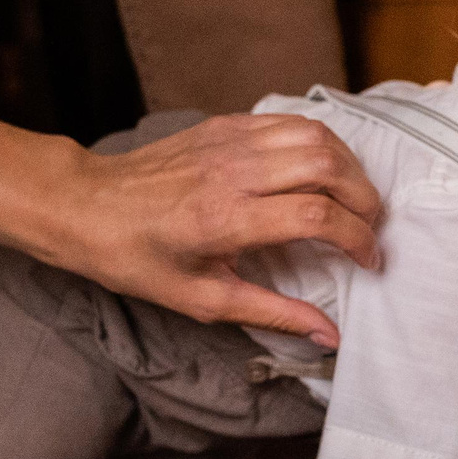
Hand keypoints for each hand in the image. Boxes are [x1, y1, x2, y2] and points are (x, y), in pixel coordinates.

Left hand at [49, 114, 382, 347]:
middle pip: (327, 167)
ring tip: (354, 200)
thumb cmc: (138, 259)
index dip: (357, 239)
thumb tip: (328, 336)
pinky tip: (323, 170)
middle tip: (371, 230)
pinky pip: (291, 122)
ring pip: (316, 136)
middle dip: (365, 199)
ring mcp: (229, 140)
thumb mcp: (203, 300)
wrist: (86, 206)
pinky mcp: (225, 124)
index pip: (317, 217)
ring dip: (349, 168)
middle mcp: (232, 172)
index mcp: (226, 220)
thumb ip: (273, 314)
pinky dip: (321, 144)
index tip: (369, 261)